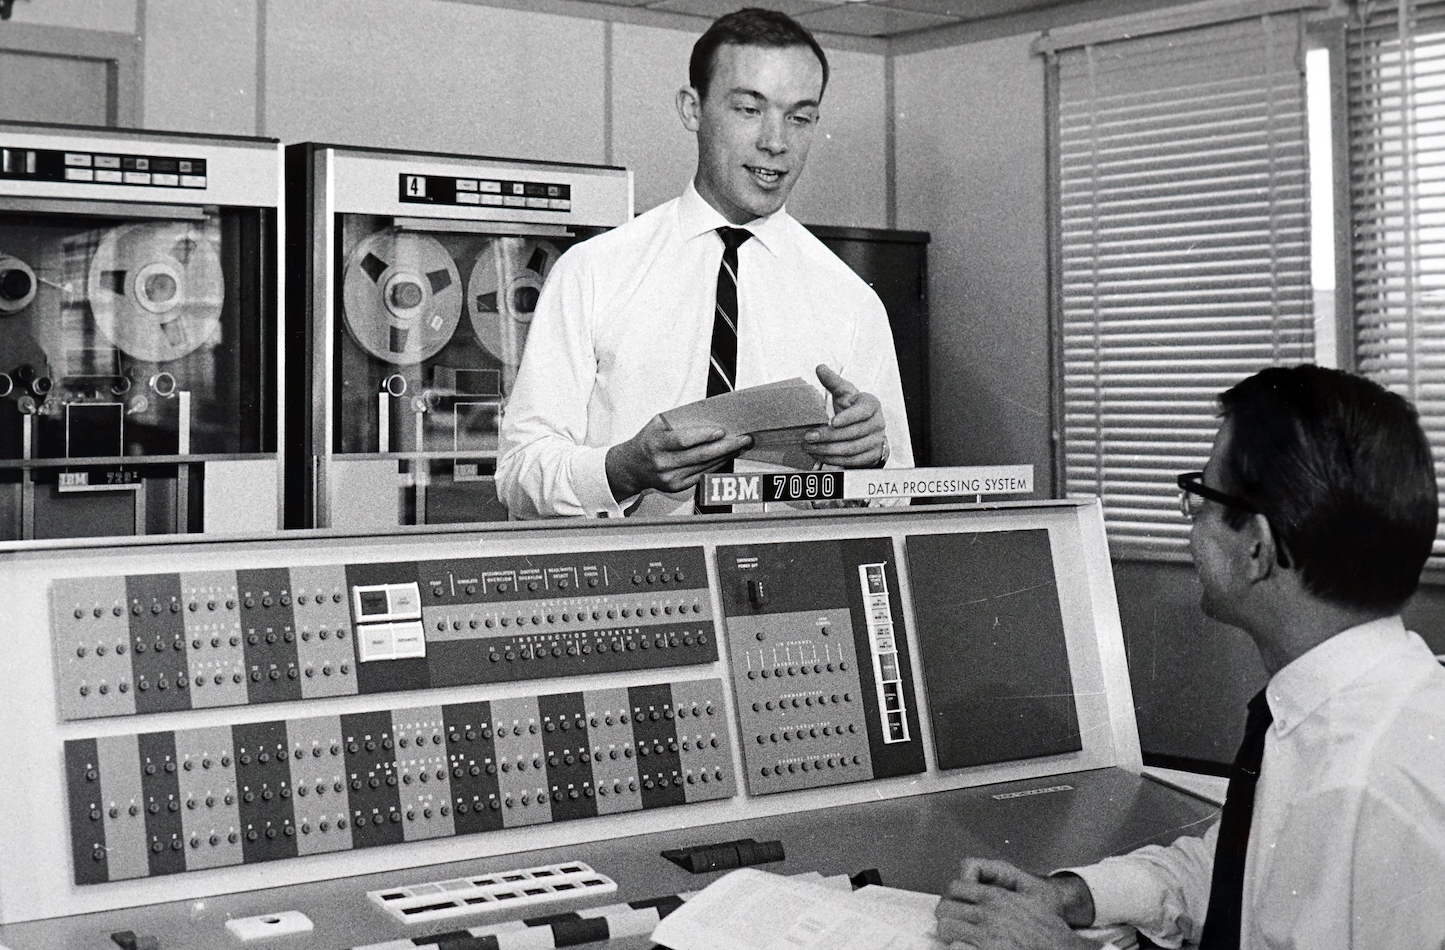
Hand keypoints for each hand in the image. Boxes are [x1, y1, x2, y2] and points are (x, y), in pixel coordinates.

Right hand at [605, 414, 751, 500]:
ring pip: (704, 466)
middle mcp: (663, 463)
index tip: (722, 431)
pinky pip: (702, 475)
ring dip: (725, 456)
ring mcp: (670, 478)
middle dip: (725, 447)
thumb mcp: (656, 424)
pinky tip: (726, 457)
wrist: (632, 467)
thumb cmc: (648, 440)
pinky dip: (717, 465)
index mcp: (656, 444)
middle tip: (743, 439)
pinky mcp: (676, 486)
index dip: (704, 436)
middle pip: (700, 455)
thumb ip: (679, 420)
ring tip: (740, 445)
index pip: (683, 441)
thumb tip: (709, 416)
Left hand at [803, 364, 887, 467]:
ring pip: (851, 449)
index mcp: (871, 404)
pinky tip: (819, 455)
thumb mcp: (844, 393)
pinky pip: (851, 461)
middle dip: (828, 436)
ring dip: (827, 450)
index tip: (832, 422)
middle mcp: (878, 423)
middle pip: (852, 433)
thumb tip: (820, 368)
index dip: (848, 417)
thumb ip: (832, 382)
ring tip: (809, 447)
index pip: (862, 412)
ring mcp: (876, 441)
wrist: (867, 427)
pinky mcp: (872, 456)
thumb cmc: (853, 407)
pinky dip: (833, 460)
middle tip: (809, 436)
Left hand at [936, 860, 1095, 949]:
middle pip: (945, 909)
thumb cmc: (1048, 926)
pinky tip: (966, 948)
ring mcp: (986, 937)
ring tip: (958, 936)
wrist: (1060, 949)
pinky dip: (958, 948)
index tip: (955, 903)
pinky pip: (956, 948)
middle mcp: (988, 915)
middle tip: (953, 921)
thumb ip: (1004, 879)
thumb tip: (977, 875)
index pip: (955, 887)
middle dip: (946, 914)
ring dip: (949, 932)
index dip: (952, 895)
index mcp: (996, 897)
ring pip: (946, 929)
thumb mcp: (1032, 891)